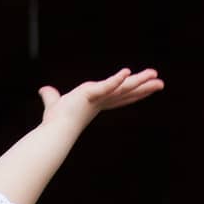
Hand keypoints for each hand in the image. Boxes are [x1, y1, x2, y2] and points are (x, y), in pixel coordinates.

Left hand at [38, 67, 164, 128]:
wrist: (53, 131)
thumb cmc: (54, 121)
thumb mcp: (54, 102)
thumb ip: (50, 96)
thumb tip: (43, 91)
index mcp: (96, 102)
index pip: (118, 95)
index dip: (131, 91)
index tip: (145, 87)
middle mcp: (101, 101)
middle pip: (126, 92)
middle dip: (143, 88)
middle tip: (160, 83)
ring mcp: (98, 98)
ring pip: (123, 89)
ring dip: (139, 82)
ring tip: (155, 76)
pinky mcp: (91, 95)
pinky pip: (106, 86)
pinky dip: (116, 80)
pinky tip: (127, 72)